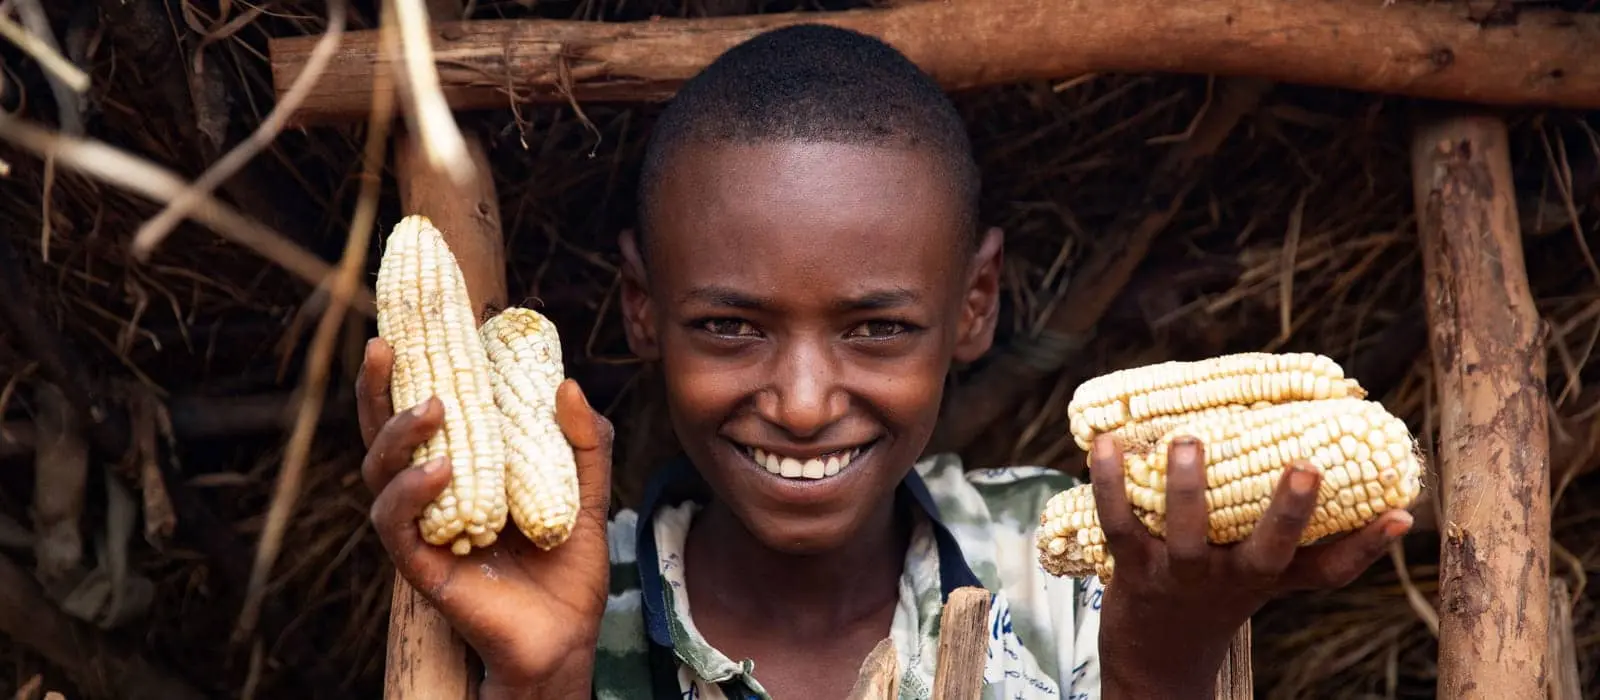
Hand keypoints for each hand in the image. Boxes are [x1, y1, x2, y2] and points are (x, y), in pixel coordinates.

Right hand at [357, 338, 612, 696]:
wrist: (565, 637)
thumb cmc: (568, 566)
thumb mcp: (588, 492)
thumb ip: (585, 441)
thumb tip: (567, 383)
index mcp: (464, 466)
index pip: (425, 410)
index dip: (413, 367)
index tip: (414, 320)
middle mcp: (432, 492)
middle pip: (382, 431)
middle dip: (375, 385)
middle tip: (385, 344)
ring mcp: (422, 527)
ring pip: (378, 470)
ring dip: (398, 432)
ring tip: (434, 406)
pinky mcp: (419, 565)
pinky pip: (396, 523)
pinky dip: (411, 492)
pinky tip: (440, 470)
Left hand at [1089, 433, 1412, 698]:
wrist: (1157, 658)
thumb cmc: (1217, 597)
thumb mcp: (1266, 576)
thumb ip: (1310, 540)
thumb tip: (1384, 503)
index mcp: (1269, 575)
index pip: (1330, 569)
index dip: (1367, 545)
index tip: (1401, 513)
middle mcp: (1232, 578)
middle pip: (1269, 553)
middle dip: (1290, 513)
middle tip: (1306, 467)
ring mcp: (1181, 576)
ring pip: (1187, 535)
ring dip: (1187, 488)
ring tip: (1188, 440)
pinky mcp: (1132, 570)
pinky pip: (1119, 524)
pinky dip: (1109, 483)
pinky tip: (1105, 443)